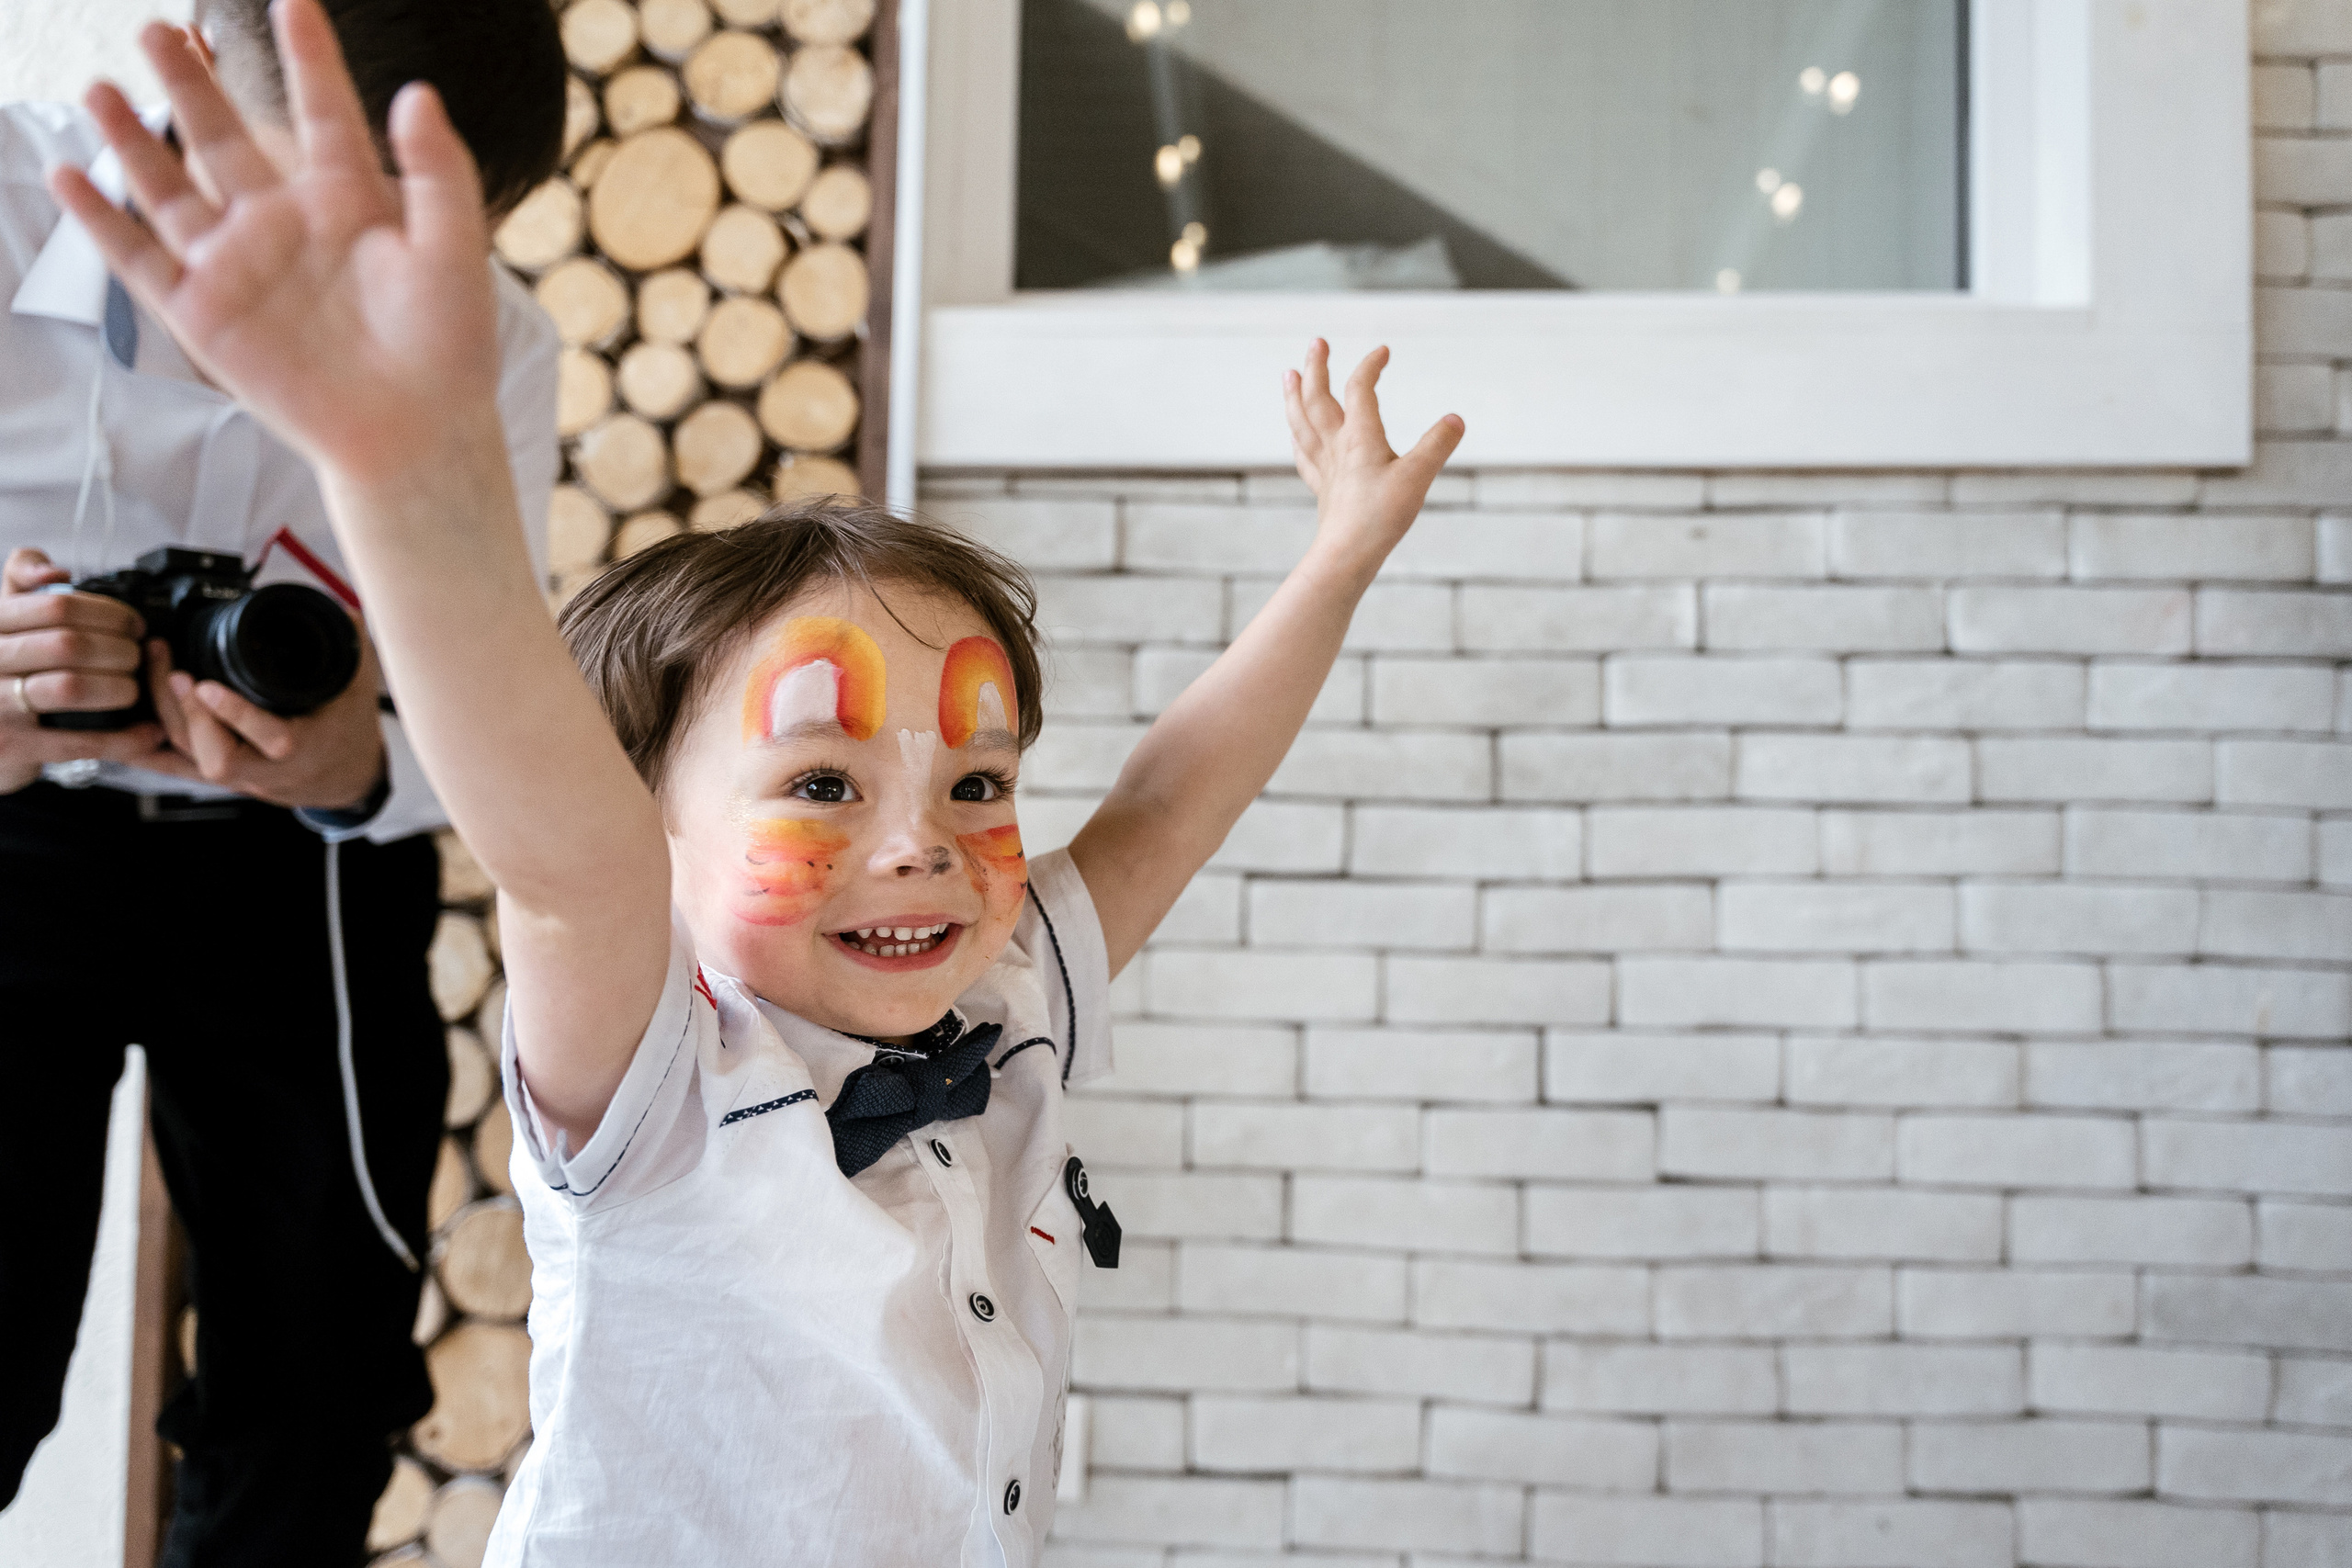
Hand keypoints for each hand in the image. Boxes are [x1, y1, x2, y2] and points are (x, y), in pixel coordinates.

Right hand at [0, 549, 169, 791]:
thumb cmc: (7, 664)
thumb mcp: (7, 614)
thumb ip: (24, 576)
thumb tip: (55, 572)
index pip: (58, 607)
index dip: (110, 614)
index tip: (135, 626)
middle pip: (70, 645)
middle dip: (120, 651)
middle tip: (138, 658)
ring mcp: (0, 706)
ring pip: (71, 688)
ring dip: (119, 688)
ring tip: (135, 689)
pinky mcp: (15, 746)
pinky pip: (79, 741)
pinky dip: (123, 737)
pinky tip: (147, 732)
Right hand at [48, 0, 500, 485]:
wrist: (417, 432)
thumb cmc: (448, 347)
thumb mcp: (455, 251)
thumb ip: (439, 172)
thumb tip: (418, 92)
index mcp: (349, 202)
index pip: (324, 112)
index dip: (308, 57)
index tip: (291, 0)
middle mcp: (286, 224)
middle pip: (227, 137)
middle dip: (193, 85)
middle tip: (164, 29)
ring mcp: (240, 266)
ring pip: (172, 187)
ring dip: (135, 138)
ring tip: (102, 85)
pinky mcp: (204, 313)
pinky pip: (140, 258)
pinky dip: (101, 219)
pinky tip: (69, 173)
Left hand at [140, 628, 386, 810]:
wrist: (346, 775)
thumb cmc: (349, 730)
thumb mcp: (358, 682)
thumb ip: (348, 643)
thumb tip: (335, 605)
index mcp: (309, 746)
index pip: (274, 740)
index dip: (237, 716)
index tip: (209, 685)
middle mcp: (270, 768)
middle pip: (217, 758)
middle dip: (188, 715)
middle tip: (176, 672)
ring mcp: (241, 774)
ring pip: (192, 760)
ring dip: (167, 717)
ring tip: (161, 672)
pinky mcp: (220, 774)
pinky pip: (176, 769)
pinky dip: (145, 749)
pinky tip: (123, 730)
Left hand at [1281, 340, 1465, 581]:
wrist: (1347, 555)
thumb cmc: (1380, 517)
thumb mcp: (1417, 478)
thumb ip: (1437, 446)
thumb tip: (1455, 419)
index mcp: (1360, 437)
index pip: (1361, 389)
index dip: (1371, 365)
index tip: (1383, 351)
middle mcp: (1336, 446)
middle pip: (1318, 399)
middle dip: (1316, 367)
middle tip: (1316, 342)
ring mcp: (1325, 467)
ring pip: (1302, 422)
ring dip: (1295, 396)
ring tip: (1288, 376)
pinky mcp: (1322, 489)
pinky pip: (1304, 454)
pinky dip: (1298, 436)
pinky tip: (1296, 433)